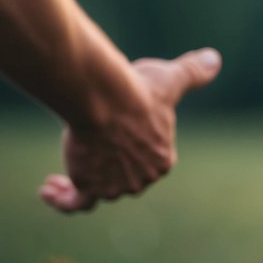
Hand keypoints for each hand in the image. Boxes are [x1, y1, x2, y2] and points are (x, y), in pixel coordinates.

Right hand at [38, 48, 221, 212]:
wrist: (104, 100)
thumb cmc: (138, 89)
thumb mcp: (171, 79)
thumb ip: (193, 72)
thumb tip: (214, 59)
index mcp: (163, 159)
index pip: (147, 162)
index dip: (131, 153)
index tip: (118, 141)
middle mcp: (142, 179)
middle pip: (123, 177)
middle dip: (108, 168)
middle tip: (91, 154)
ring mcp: (116, 187)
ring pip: (99, 191)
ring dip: (83, 183)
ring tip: (61, 176)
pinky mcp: (90, 189)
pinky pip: (76, 204)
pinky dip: (62, 200)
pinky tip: (47, 189)